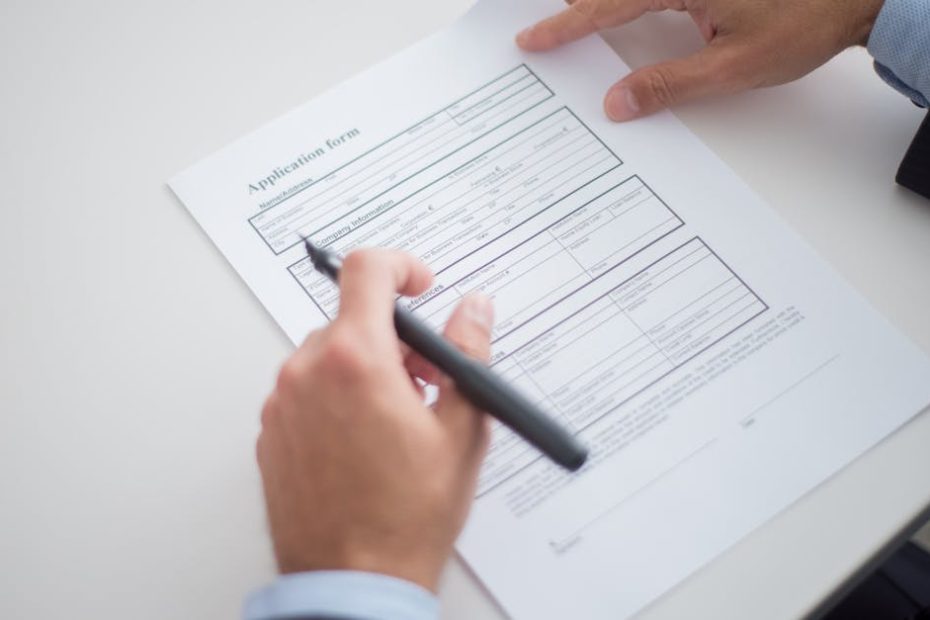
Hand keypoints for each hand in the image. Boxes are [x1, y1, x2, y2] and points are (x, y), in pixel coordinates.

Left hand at [256, 249, 492, 591]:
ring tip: (397, 420)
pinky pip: (305, 392)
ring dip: (364, 370)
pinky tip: (365, 441)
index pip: (367, 270)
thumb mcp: (462, 430)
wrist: (354, 581)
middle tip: (426, 380)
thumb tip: (474, 310)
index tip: (420, 284)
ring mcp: (282, 405)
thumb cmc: (406, 516)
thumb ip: (468, 354)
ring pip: (327, 357)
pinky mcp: (270, 433)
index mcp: (354, 360)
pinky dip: (336, 398)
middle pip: (352, 320)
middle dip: (394, 339)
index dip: (401, 266)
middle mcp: (306, 373)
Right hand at [517, 0, 884, 120]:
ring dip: (600, 4)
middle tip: (540, 30)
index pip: (608, 4)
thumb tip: (618, 103)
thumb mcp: (732, 67)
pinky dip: (627, 4)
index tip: (533, 39)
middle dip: (574, 5)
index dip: (566, 25)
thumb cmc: (804, 23)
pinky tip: (617, 13)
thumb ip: (668, 84)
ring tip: (569, 20)